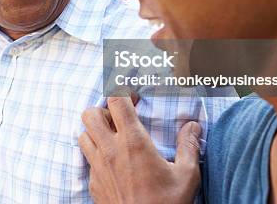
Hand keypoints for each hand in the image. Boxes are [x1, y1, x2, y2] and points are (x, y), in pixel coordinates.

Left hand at [79, 96, 200, 203]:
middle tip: (120, 118)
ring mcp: (98, 166)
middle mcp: (110, 150)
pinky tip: (111, 160)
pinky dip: (95, 152)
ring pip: (83, 134)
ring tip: (113, 137)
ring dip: (95, 130)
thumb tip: (193, 126)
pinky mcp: (93, 182)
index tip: (133, 97)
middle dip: (103, 109)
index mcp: (133, 142)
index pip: (116, 101)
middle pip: (90, 114)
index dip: (122, 92)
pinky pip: (86, 158)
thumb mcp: (186, 175)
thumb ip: (189, 146)